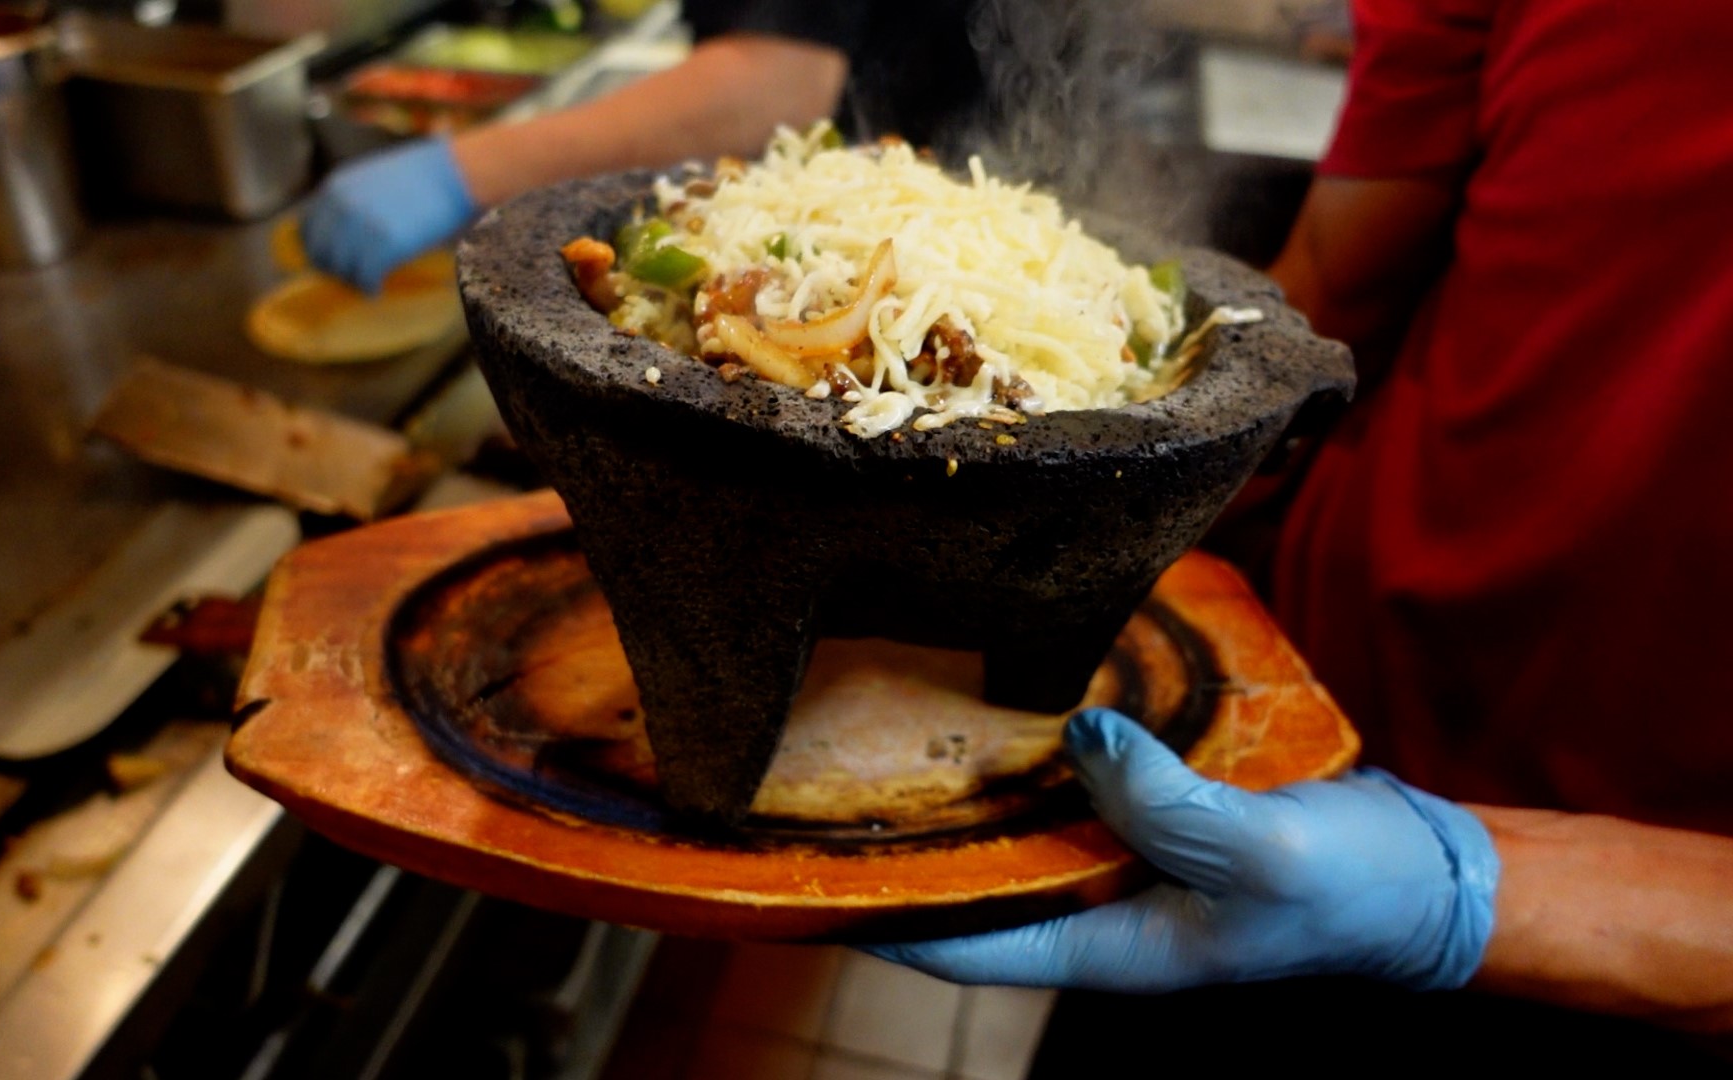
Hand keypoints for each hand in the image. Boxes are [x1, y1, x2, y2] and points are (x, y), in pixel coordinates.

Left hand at [300, 138, 475, 293]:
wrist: (457, 173)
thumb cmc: (424, 176)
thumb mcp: (372, 178)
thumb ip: (351, 201)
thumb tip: (342, 235)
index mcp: (335, 187)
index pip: (308, 230)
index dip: (321, 250)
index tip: (336, 261)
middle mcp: (341, 205)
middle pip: (321, 253)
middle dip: (335, 268)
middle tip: (353, 275)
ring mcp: (361, 226)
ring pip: (341, 269)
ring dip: (352, 279)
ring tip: (368, 282)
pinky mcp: (384, 245)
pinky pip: (365, 278)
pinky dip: (370, 288)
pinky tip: (377, 290)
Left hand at [868, 708, 1498, 991]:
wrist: (1435, 874)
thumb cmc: (1354, 891)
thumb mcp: (1256, 852)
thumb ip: (1161, 802)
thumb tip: (1076, 738)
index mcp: (1106, 949)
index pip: (963, 945)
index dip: (884, 916)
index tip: (810, 871)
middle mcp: (1101, 909)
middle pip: (981, 877)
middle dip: (920, 832)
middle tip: (847, 761)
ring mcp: (1130, 861)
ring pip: (1029, 822)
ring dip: (983, 779)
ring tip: (912, 713)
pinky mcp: (1162, 815)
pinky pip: (1088, 781)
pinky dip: (1057, 745)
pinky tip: (1026, 689)